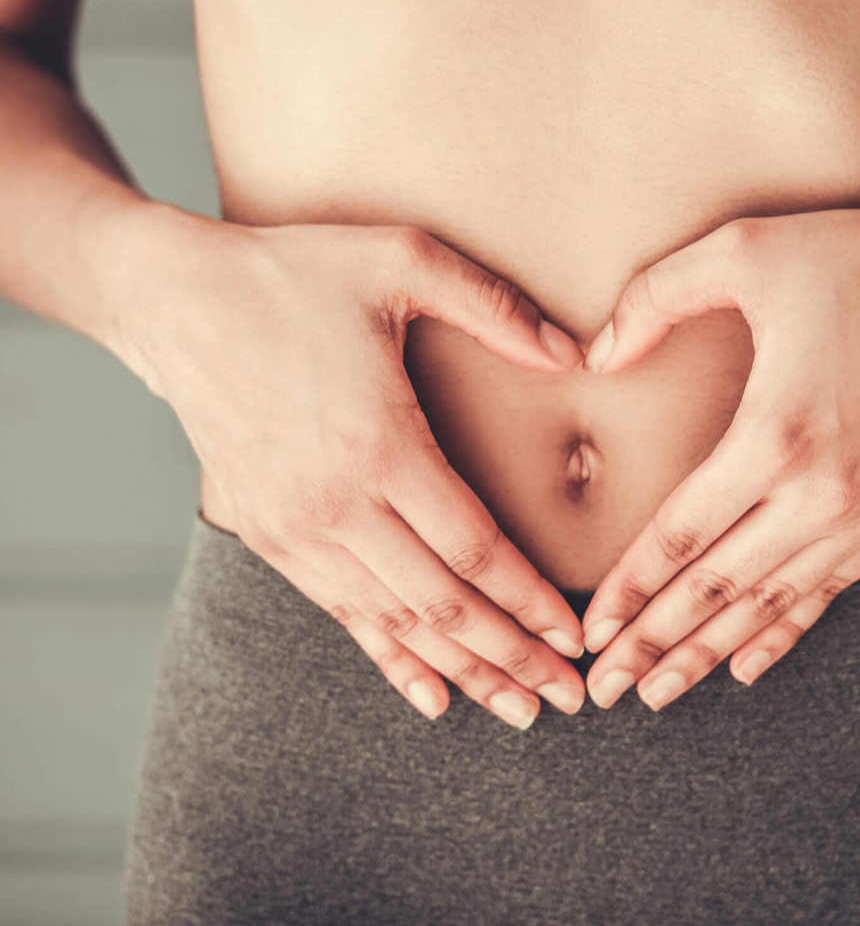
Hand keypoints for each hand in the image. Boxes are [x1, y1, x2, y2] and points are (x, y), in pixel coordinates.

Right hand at [119, 208, 586, 728]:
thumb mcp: (400, 259)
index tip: (575, 636)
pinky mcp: (267, 534)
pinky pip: (339, 613)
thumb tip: (574, 356)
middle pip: (441, 604)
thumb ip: (494, 306)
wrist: (177, 302)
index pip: (473, 548)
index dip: (530, 601)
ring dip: (461, 669)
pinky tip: (429, 695)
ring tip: (517, 708)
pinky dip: (389, 658)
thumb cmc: (293, 275)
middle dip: (511, 656)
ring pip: (394, 622)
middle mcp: (336, 503)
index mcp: (378, 443)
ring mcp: (295, 527)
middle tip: (568, 697)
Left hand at [579, 202, 859, 710]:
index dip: (629, 587)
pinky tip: (748, 666)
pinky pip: (830, 593)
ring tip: (658, 692)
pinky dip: (784, 632)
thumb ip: (654, 298)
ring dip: (709, 653)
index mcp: (775, 436)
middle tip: (603, 689)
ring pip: (770, 604)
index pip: (680, 534)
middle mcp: (823, 495)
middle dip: (653, 643)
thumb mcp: (744, 251)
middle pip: (716, 587)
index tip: (591, 627)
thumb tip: (596, 357)